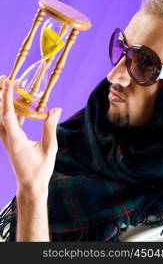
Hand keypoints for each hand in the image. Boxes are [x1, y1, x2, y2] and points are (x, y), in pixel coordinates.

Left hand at [0, 78, 61, 195]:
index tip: (8, 81)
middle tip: (5, 78)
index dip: (7, 97)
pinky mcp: (10, 141)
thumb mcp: (49, 148)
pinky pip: (9, 122)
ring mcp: (7, 139)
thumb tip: (55, 108)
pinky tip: (24, 105)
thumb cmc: (40, 169)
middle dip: (1, 94)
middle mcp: (7, 138)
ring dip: (6, 101)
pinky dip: (14, 111)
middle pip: (0, 112)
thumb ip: (50, 127)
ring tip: (13, 87)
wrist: (30, 185)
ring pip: (2, 116)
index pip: (8, 114)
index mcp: (15, 139)